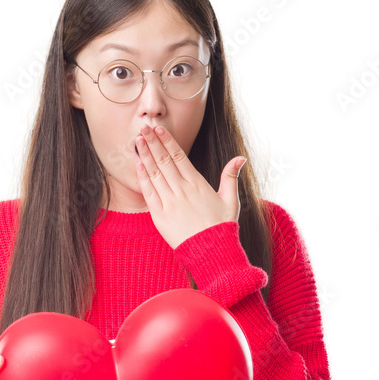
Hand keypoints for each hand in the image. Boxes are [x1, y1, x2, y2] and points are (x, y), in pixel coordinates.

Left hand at [134, 124, 245, 247]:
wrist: (211, 252)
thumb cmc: (221, 227)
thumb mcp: (231, 200)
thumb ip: (231, 177)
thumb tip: (241, 158)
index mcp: (198, 184)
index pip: (179, 157)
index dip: (168, 141)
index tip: (159, 129)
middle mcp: (182, 190)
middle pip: (164, 161)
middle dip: (153, 143)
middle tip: (143, 128)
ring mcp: (170, 202)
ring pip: (154, 173)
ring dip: (145, 155)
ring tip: (138, 141)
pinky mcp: (160, 215)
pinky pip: (149, 192)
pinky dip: (143, 177)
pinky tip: (138, 164)